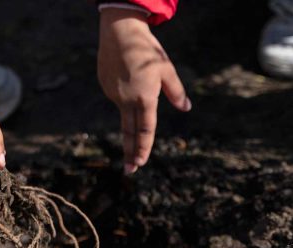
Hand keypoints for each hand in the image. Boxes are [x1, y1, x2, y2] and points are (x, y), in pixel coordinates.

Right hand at [98, 8, 191, 173]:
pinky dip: (124, 93)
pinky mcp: (105, 86)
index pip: (145, 130)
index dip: (143, 148)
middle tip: (129, 171)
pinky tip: (126, 74)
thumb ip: (176, 92)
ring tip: (136, 78)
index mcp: (144, 98)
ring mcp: (113, 94)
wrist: (119, 32)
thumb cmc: (147, 50)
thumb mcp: (166, 70)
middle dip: (130, 153)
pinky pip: (117, 96)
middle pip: (129, 132)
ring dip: (130, 111)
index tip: (140, 163)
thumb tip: (186, 108)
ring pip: (124, 110)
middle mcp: (126, 100)